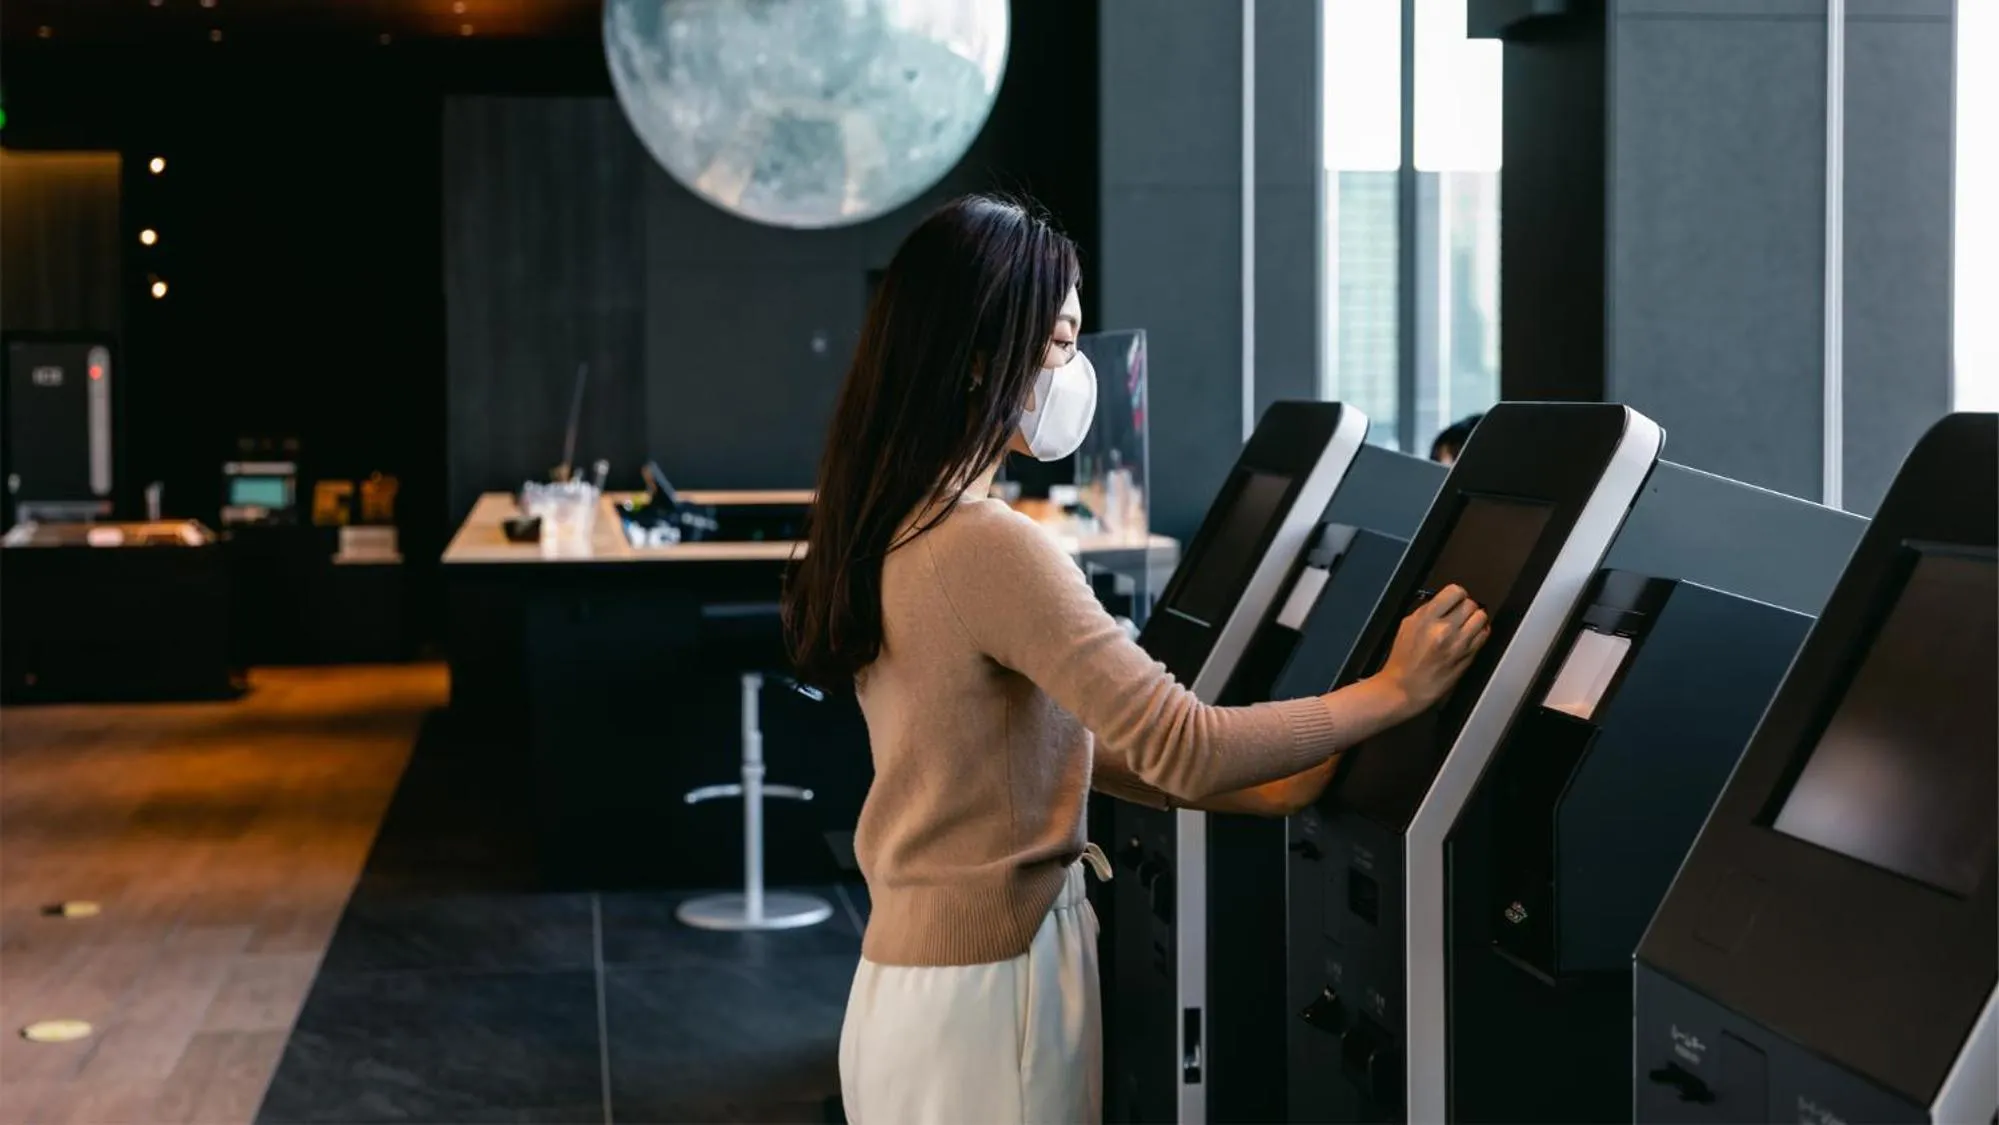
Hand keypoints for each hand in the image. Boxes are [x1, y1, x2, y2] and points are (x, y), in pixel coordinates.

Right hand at [1370, 584, 1489, 717]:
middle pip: (1471, 604)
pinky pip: (1484, 635)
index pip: (1454, 591)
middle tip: (1460, 613)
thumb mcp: (1407, 626)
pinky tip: (1472, 635)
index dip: (1457, 594)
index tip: (1456, 599)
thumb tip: (1444, 602)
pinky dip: (1480, 632)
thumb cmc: (1402, 661)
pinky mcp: (1468, 656)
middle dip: (1466, 607)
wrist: (1405, 688)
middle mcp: (1444, 629)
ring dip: (1476, 618)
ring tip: (1468, 623)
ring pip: (1481, 617)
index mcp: (1426, 618)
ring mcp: (1458, 643)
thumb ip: (1427, 611)